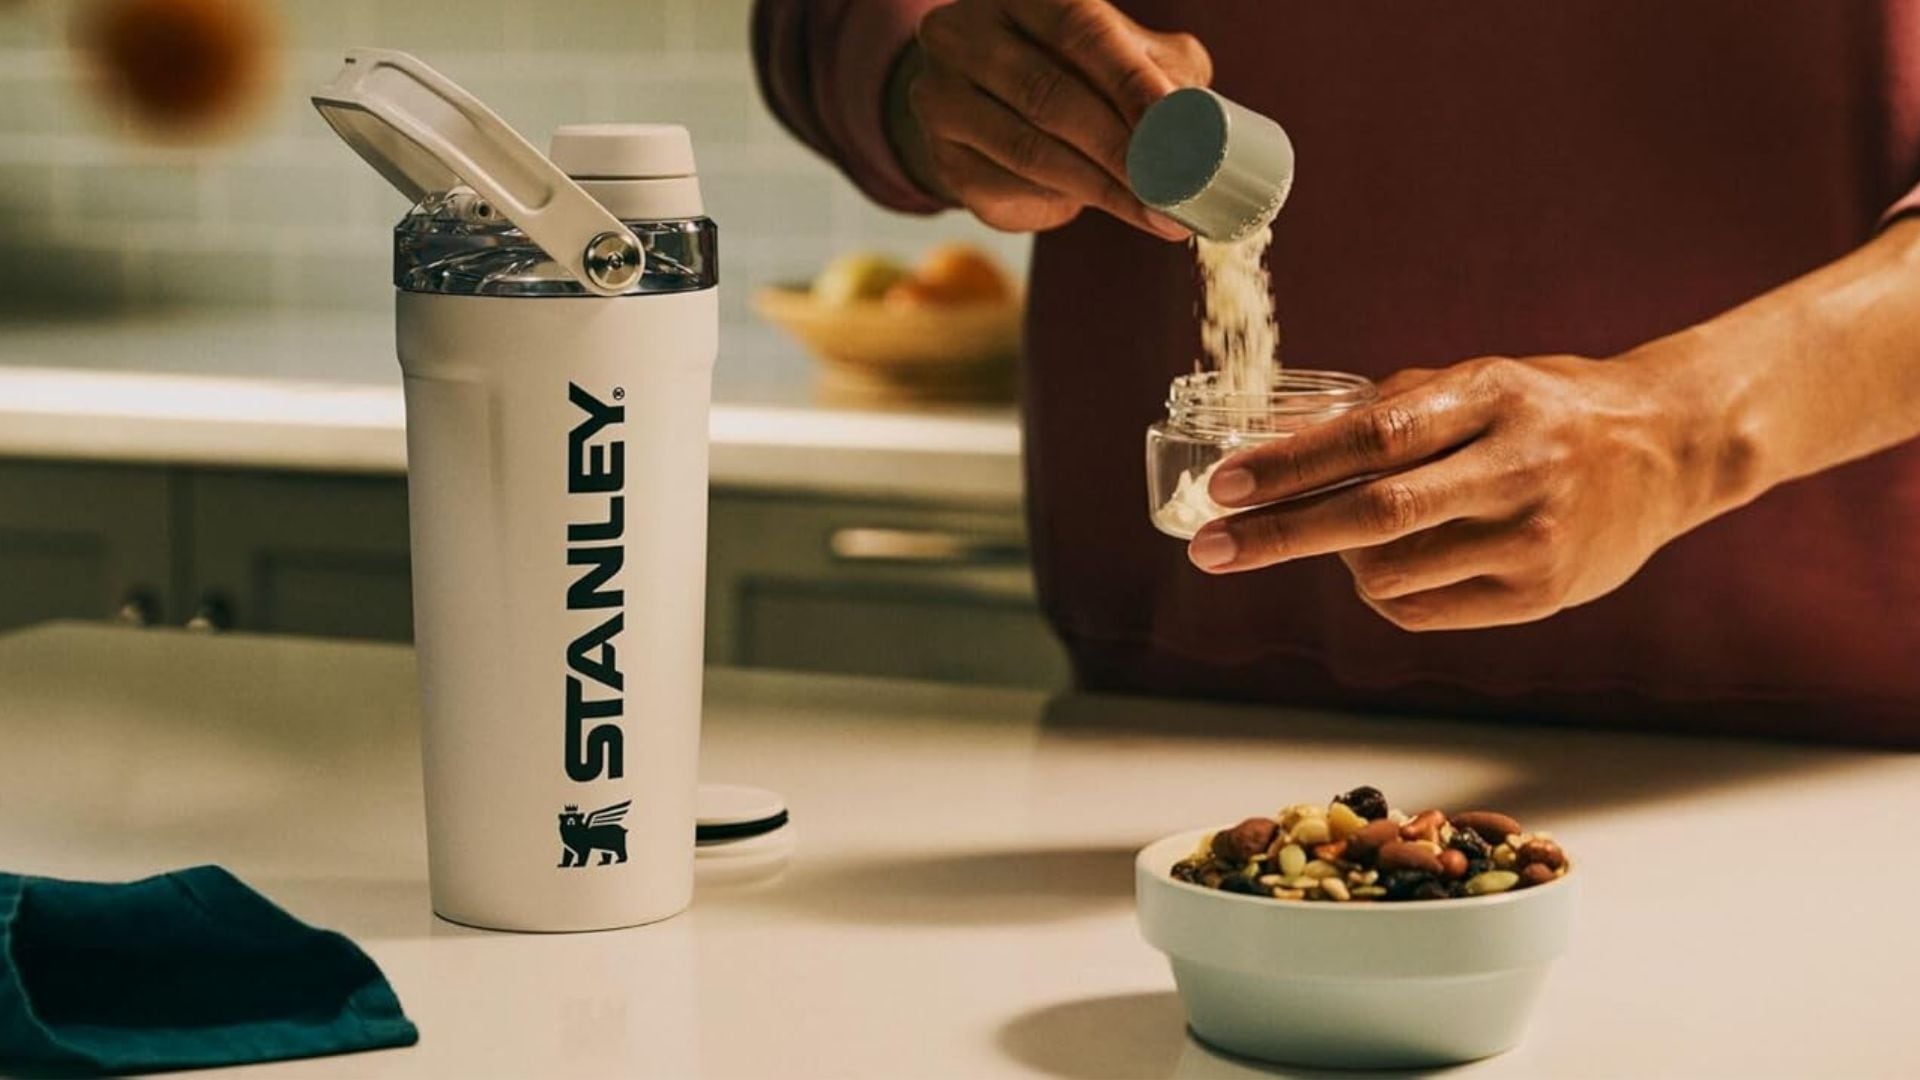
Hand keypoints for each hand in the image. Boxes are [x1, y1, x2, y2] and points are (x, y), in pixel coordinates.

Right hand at [898, 0, 1209, 237]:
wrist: (989, 106)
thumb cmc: (1073, 70)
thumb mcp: (1123, 53)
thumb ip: (1161, 68)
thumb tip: (1204, 118)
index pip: (1077, 28)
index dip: (1128, 78)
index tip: (1176, 124)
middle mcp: (964, 33)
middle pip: (1049, 94)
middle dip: (1121, 147)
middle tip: (1175, 186)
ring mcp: (941, 96)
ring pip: (1028, 149)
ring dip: (1102, 188)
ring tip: (1157, 212)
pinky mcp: (943, 157)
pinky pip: (1008, 185)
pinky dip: (1065, 201)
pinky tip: (1110, 209)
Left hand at [1185, 353, 1720, 630]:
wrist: (1669, 450)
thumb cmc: (1544, 410)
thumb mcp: (1477, 382)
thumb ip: (1389, 410)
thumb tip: (1281, 446)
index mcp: (1490, 395)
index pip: (1372, 437)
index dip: (1291, 466)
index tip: (1225, 486)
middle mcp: (1516, 466)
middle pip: (1374, 514)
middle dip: (1278, 534)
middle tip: (1210, 548)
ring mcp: (1533, 537)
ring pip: (1390, 572)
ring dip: (1340, 562)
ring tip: (1344, 539)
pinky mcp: (1541, 594)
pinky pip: (1421, 610)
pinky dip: (1384, 591)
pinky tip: (1394, 567)